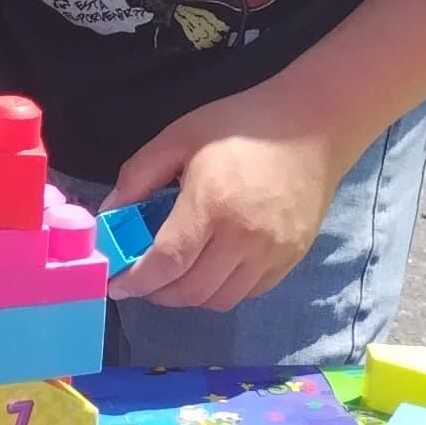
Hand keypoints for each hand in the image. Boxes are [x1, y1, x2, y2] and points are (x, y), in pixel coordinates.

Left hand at [104, 93, 349, 317]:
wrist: (314, 124)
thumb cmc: (242, 124)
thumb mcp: (180, 136)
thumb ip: (139, 175)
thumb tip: (111, 213)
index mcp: (211, 204)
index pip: (167, 263)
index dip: (136, 281)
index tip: (117, 285)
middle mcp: (244, 237)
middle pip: (191, 291)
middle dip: (158, 293)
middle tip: (143, 279)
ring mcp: (272, 253)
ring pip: (221, 300)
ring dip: (190, 295)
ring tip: (176, 275)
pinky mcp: (291, 258)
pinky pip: (249, 293)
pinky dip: (222, 290)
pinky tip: (212, 268)